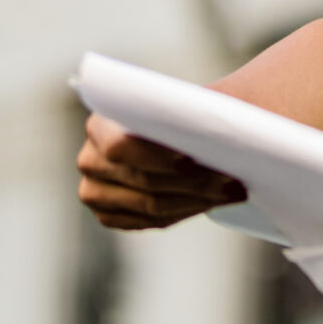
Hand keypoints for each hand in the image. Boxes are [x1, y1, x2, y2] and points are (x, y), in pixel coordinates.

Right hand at [76, 112, 245, 231]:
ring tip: (232, 191)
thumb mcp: (182, 103)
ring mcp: (95, 192)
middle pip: (142, 180)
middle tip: (232, 181)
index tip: (194, 160)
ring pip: (150, 204)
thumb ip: (186, 111)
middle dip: (192, 182)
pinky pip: (149, 221)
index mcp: (100, 124)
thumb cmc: (180, 112)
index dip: (157, 157)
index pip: (121, 147)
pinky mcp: (109, 214)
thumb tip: (213, 120)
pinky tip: (213, 201)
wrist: (171, 133)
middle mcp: (90, 159)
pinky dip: (185, 210)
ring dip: (196, 199)